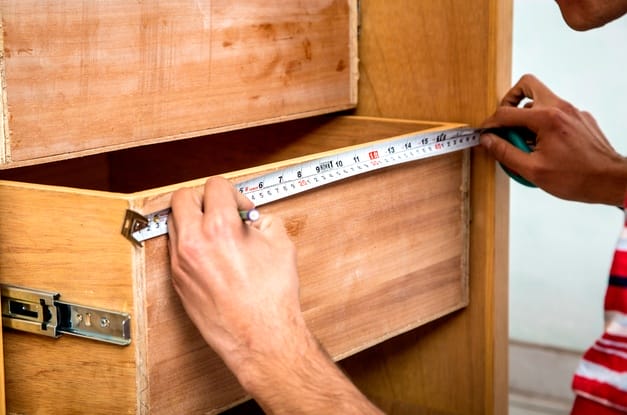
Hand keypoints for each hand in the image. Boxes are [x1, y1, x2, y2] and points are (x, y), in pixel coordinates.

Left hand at [168, 177, 382, 413]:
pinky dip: (190, 242)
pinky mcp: (178, 280)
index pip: (215, 186)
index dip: (234, 194)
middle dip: (204, 198)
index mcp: (219, 227)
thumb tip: (252, 218)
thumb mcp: (281, 244)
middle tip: (221, 210)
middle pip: (183, 197)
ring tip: (216, 232)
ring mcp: (181, 262)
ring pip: (174, 221)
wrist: (260, 336)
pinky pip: (176, 247)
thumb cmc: (272, 297)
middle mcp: (194, 242)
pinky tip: (212, 254)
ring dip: (193, 218)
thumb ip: (263, 220)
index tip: (243, 209)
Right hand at [481, 74, 626, 205]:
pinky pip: (554, 114)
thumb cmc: (577, 177)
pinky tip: (544, 148)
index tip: (485, 134)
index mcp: (546, 118)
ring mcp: (572, 111)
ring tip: (525, 145)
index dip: (490, 124)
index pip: (506, 112)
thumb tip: (488, 141)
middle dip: (509, 102)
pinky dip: (543, 126)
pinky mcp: (580, 119)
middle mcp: (560, 108)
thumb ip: (506, 152)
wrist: (610, 181)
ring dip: (527, 118)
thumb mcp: (532, 170)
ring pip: (540, 102)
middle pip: (527, 86)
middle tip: (504, 123)